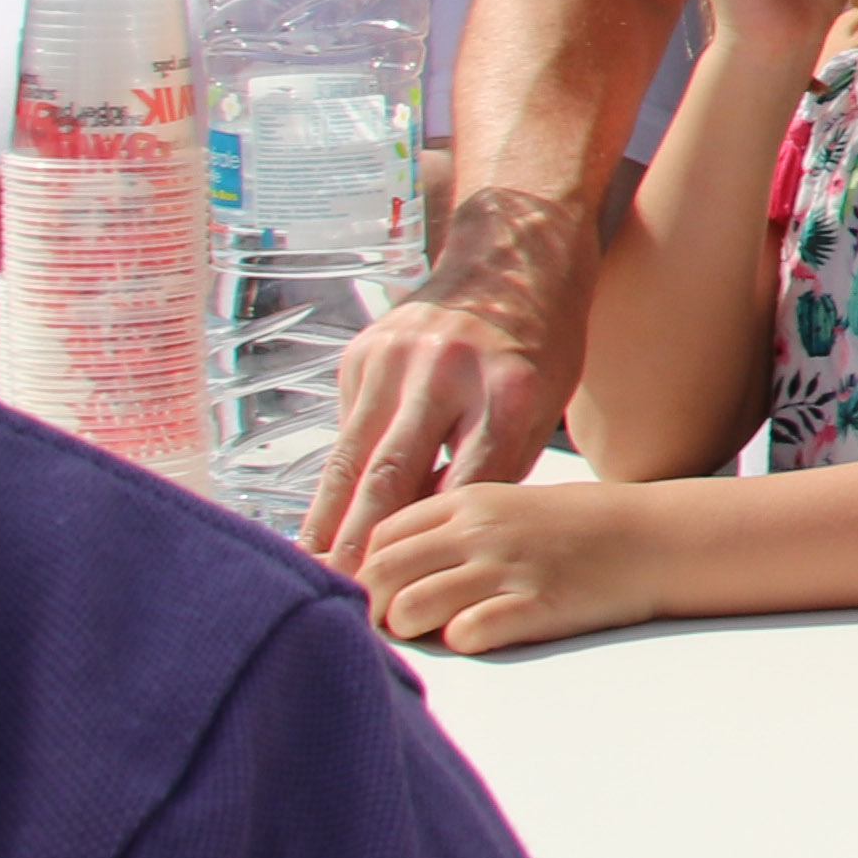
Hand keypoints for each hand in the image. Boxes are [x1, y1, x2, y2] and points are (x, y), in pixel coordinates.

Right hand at [300, 188, 591, 561]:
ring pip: (351, 458)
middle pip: (392, 477)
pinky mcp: (360, 354)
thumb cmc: (541, 343)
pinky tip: (324, 519)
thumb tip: (436, 535)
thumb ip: (495, 466)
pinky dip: (337, 475)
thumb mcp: (545, 405)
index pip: (460, 488)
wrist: (513, 257)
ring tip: (312, 572)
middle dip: (360, 547)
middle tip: (342, 600)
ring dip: (328, 521)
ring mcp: (394, 358)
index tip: (407, 592)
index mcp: (508, 391)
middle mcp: (444, 372)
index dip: (429, 547)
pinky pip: (346, 428)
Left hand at [355, 478, 668, 653]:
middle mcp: (479, 531)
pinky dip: (458, 643)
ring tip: (428, 635)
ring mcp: (506, 569)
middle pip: (381, 572)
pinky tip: (477, 636)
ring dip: (406, 630)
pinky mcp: (535, 606)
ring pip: (410, 607)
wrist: (654, 538)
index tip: (369, 595)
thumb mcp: (510, 507)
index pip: (382, 535)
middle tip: (384, 627)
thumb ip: (453, 528)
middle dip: (370, 607)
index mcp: (469, 501)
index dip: (363, 570)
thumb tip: (392, 565)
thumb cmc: (580, 528)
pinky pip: (465, 634)